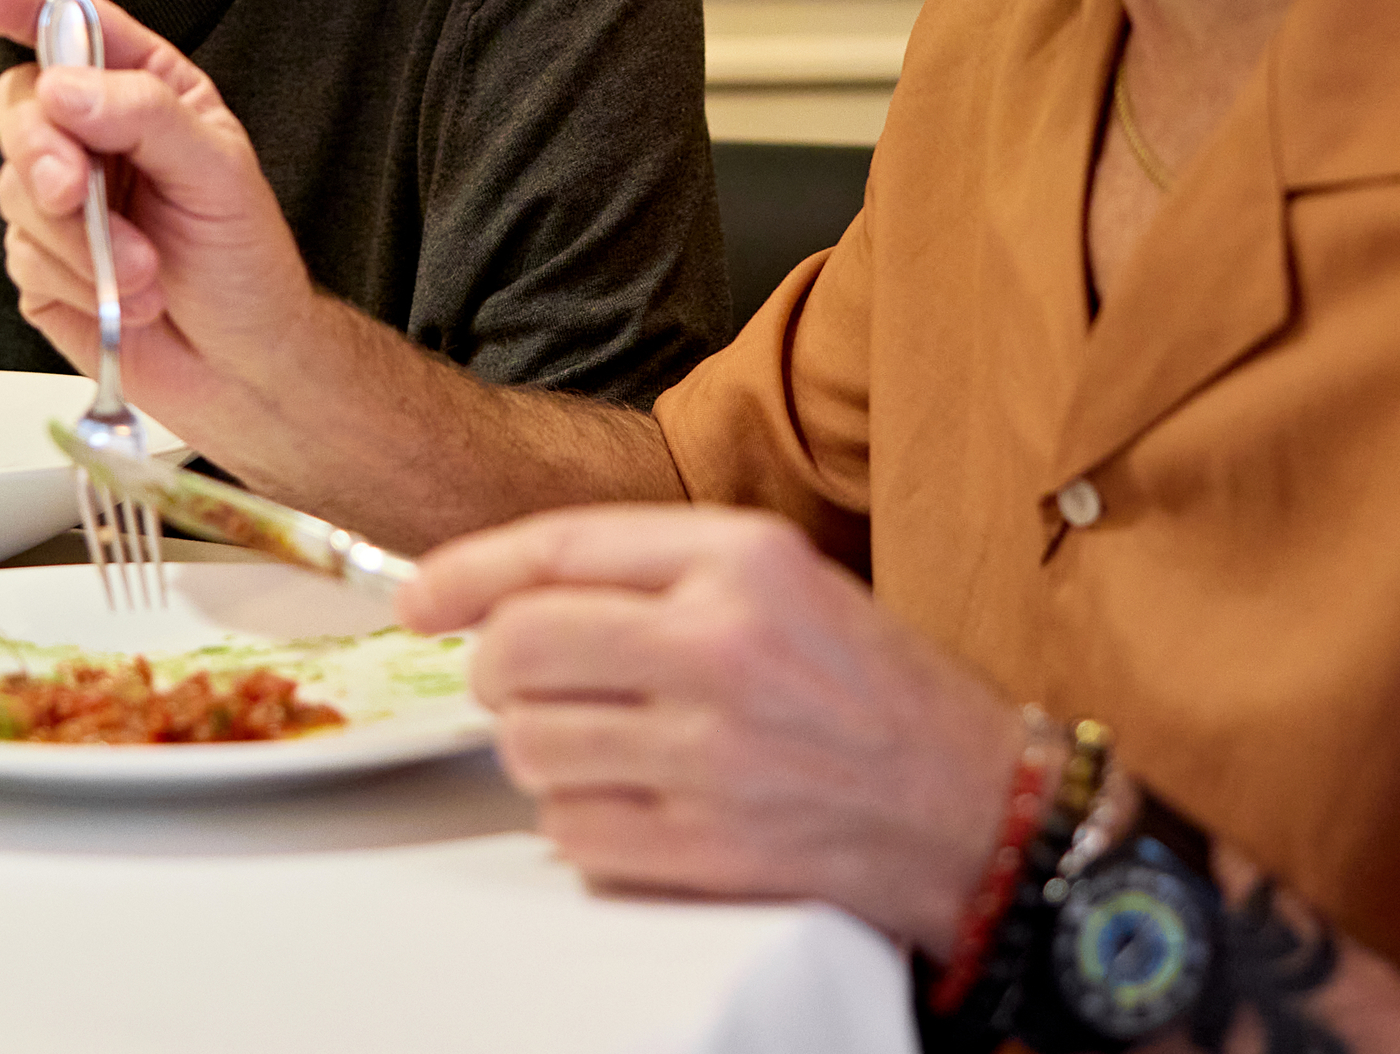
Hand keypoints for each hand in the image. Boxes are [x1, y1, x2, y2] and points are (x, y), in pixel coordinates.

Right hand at [0, 0, 323, 435]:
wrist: (242, 366)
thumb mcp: (219, 172)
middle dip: (42, 151)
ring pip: (15, 189)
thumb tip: (65, 90)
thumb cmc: (245, 260)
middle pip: (21, 106)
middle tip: (77, 194)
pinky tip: (126, 299)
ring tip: (145, 274)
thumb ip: (145, 116)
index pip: (69, 26)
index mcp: (142, 89)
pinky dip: (75, 281)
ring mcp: (60, 200)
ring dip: (80, 241)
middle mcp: (93, 135)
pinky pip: (23, 255)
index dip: (16, 1)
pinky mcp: (39, 263)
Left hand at [401, 505, 1024, 953]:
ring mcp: (710, 758)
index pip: (558, 548)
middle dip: (499, 671)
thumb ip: (657, 574)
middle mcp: (722, 649)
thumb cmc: (877, 693)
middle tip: (526, 682)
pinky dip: (583, 824)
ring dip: (542, 750)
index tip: (419, 594)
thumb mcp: (786, 581)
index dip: (467, 571)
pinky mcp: (706, 851)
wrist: (980, 812)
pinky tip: (640, 804)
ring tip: (608, 745)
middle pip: (518, 650)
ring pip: (531, 746)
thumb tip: (506, 594)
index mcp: (744, 562)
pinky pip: (572, 833)